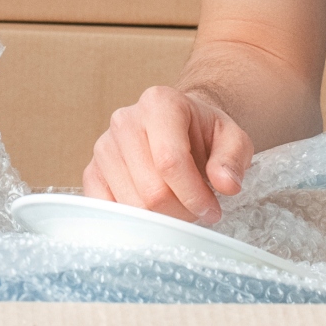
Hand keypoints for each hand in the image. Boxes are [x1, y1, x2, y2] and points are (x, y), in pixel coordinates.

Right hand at [81, 85, 253, 223]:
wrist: (180, 129)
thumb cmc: (204, 134)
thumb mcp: (233, 139)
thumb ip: (232, 159)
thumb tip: (226, 184)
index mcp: (159, 104)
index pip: (170, 161)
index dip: (194, 195)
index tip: (211, 210)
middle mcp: (125, 120)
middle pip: (151, 190)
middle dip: (181, 211)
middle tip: (197, 209)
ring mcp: (104, 146)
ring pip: (132, 205)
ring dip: (161, 219)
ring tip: (178, 205)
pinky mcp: (92, 171)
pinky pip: (108, 209)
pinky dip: (135, 221)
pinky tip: (154, 211)